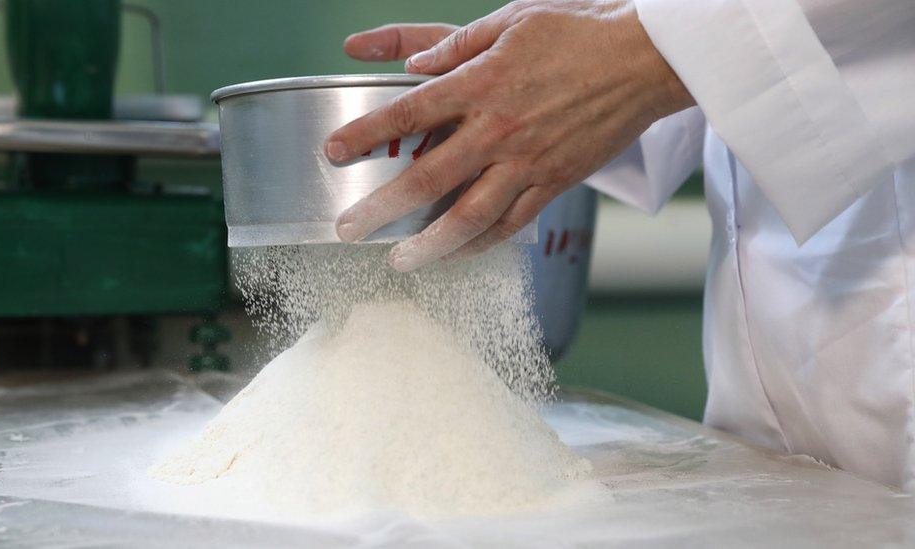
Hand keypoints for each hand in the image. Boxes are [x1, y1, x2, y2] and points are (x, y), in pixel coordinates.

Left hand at [327, 0, 693, 271]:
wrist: (645, 61)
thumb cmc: (577, 32)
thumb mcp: (511, 20)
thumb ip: (455, 45)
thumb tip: (413, 66)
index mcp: (482, 83)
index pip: (407, 114)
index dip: (364, 135)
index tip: (333, 152)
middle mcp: (499, 129)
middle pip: (427, 179)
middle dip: (380, 209)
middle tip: (348, 230)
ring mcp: (528, 163)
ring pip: (468, 216)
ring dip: (428, 244)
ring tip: (399, 261)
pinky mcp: (554, 182)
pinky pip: (511, 224)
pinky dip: (480, 243)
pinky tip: (456, 254)